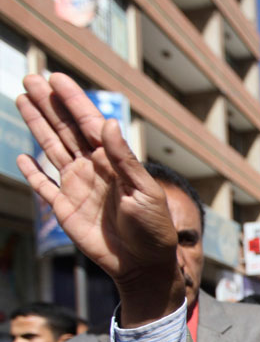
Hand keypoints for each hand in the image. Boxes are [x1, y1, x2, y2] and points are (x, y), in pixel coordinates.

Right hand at [16, 74, 183, 324]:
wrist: (144, 264)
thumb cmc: (154, 228)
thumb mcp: (144, 191)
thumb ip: (124, 159)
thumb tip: (108, 123)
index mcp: (113, 161)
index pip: (88, 123)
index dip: (72, 100)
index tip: (55, 78)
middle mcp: (93, 168)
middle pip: (65, 129)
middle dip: (49, 104)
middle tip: (30, 77)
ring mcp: (77, 186)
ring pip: (51, 149)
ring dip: (38, 125)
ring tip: (23, 99)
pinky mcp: (65, 209)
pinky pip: (44, 185)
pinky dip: (33, 172)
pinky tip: (22, 156)